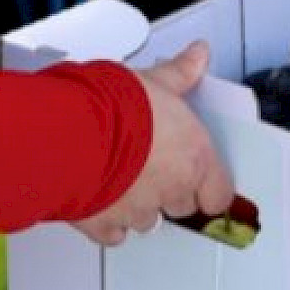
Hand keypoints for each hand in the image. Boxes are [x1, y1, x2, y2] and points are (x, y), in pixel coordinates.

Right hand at [72, 40, 234, 247]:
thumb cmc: (115, 107)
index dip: (210, 187)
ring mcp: (137, 211)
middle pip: (183, 206)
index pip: (219, 194)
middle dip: (172, 190)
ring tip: (123, 176)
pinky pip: (113, 233)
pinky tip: (102, 198)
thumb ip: (181, 73)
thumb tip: (199, 56)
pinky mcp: (104, 224)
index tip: (202, 179)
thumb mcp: (155, 80)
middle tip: (154, 164)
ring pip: (148, 220)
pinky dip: (109, 222)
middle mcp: (170, 190)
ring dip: (140, 204)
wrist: (71, 132)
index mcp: (193, 159)